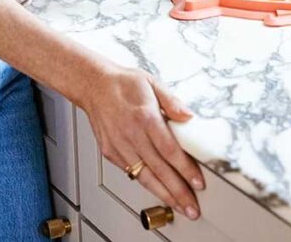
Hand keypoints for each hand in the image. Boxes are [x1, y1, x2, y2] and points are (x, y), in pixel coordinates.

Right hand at [76, 63, 204, 218]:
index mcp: (145, 116)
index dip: (185, 170)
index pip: (169, 150)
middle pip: (159, 170)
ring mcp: (119, 145)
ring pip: (144, 176)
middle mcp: (131, 134)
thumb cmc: (122, 83)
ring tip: (178, 207)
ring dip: (163, 194)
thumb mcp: (151, 83)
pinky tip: (158, 190)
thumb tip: (188, 117)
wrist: (92, 85)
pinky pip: (131, 172)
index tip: (198, 183)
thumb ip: (172, 101)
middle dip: (178, 192)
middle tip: (192, 208)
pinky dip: (146, 183)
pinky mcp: (110, 151)